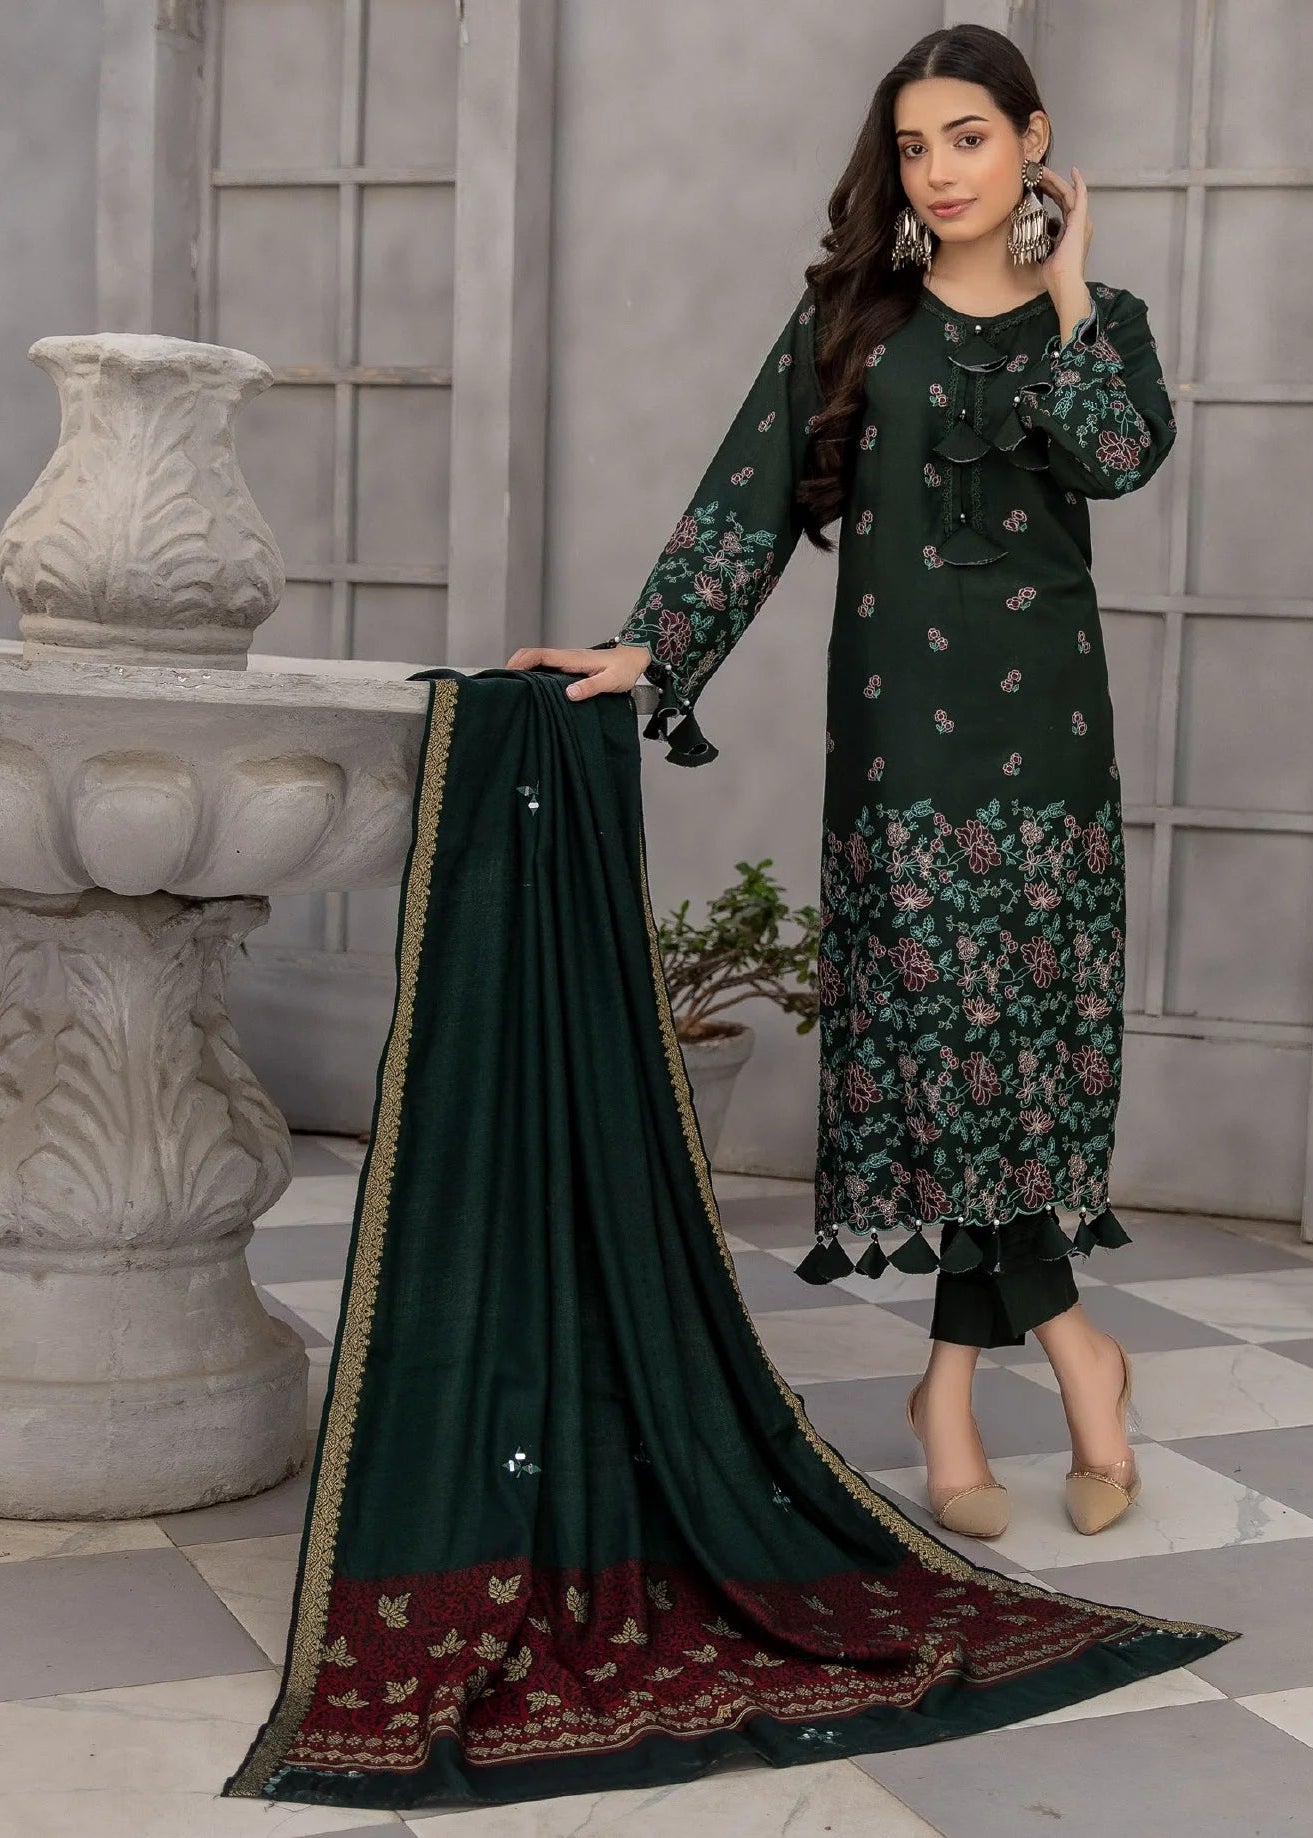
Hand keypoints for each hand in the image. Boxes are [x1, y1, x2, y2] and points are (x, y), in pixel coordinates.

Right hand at [504, 643, 650, 700]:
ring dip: (523, 670)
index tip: (508, 674)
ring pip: (537, 662)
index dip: (521, 662)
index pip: (539, 655)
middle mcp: (566, 657)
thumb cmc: (624, 669)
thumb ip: (590, 687)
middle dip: (515, 666)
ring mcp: (566, 661)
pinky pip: (546, 668)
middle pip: (532, 656)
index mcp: (572, 658)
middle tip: (503, 683)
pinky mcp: (569, 667)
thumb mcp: (611, 681)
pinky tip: (532, 687)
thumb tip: (569, 694)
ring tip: (513, 687)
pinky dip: (533, 674)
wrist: (634, 658)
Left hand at [1034, 163, 1091, 297]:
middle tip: (1037, 172)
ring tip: (1043, 170)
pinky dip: (1078, 183)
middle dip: (1050, 182)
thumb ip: (1038, 243)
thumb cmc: (1054, 275)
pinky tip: (1073, 171)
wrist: (1064, 283)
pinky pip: (1081, 196)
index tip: (1037, 182)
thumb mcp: (1041, 254)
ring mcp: (1080, 221)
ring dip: (1056, 180)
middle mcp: (1078, 223)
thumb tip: (1024, 239)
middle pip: (1063, 194)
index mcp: (1070, 230)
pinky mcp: (1080, 221)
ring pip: (1068, 192)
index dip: (1049, 190)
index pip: (1059, 203)